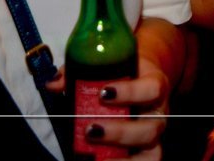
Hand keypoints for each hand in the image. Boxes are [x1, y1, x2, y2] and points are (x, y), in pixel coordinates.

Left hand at [47, 57, 172, 159]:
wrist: (144, 75)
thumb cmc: (124, 70)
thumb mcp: (111, 63)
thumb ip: (83, 70)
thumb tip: (53, 84)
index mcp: (155, 85)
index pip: (152, 89)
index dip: (130, 93)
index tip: (103, 93)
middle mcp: (159, 113)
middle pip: (151, 129)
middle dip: (120, 133)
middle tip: (90, 129)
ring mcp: (154, 135)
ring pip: (150, 154)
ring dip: (120, 158)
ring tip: (93, 157)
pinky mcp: (147, 151)